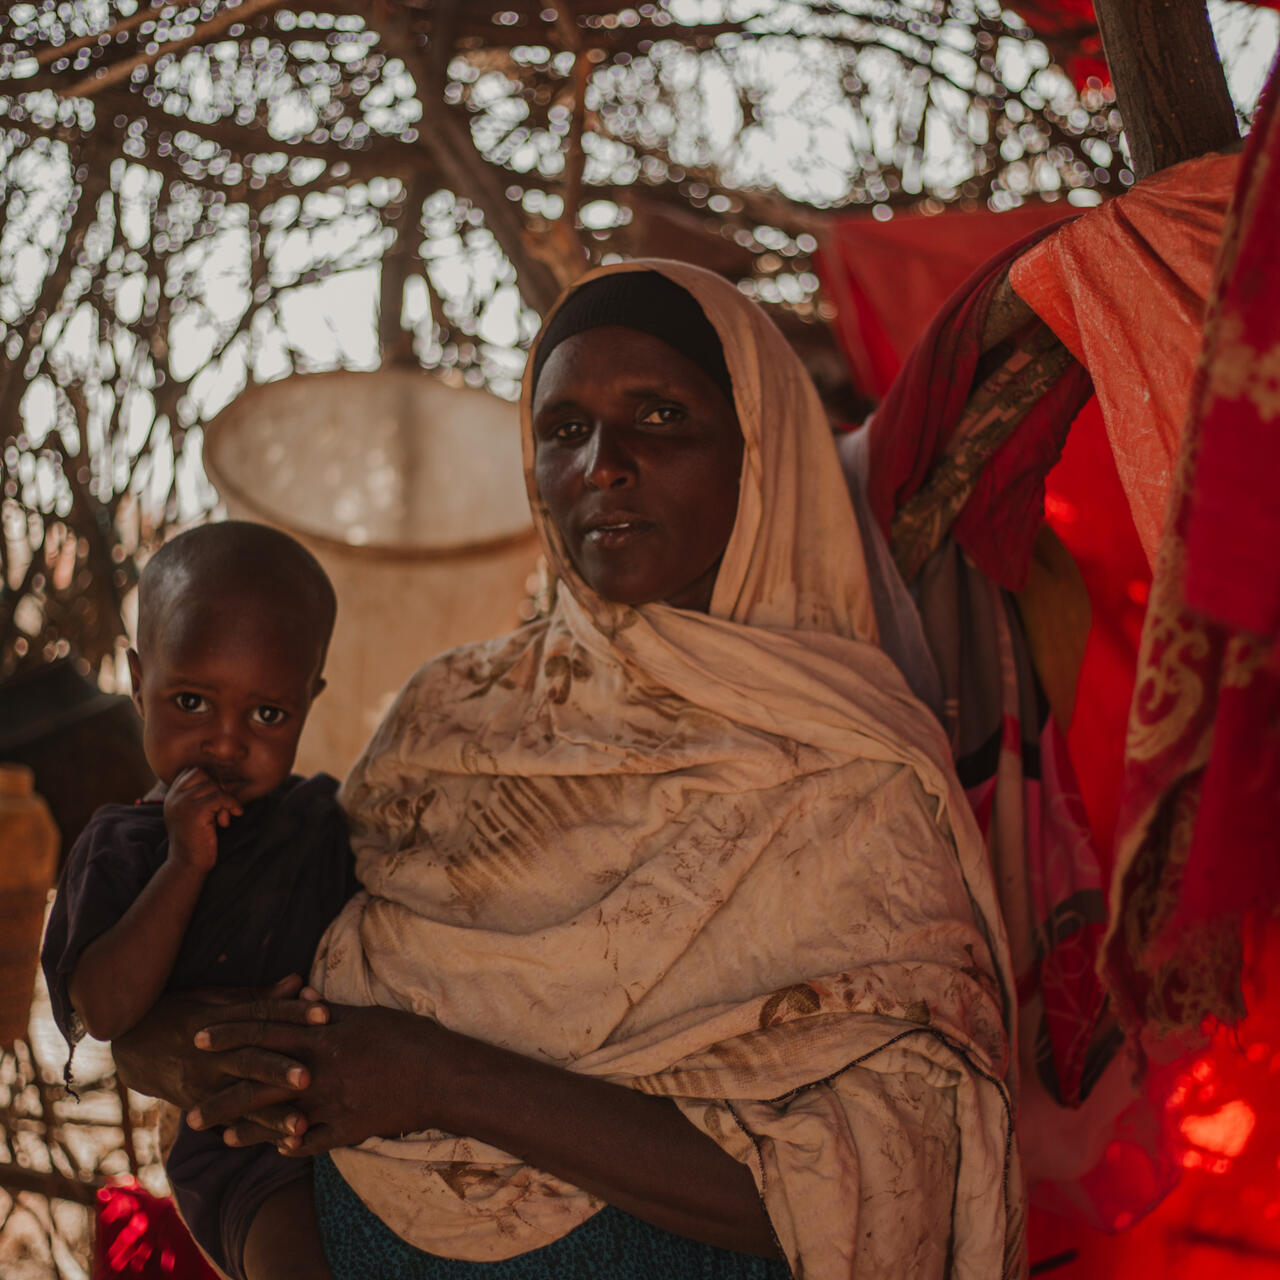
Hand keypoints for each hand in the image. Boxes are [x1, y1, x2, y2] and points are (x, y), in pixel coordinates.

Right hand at [112, 976, 326, 1112]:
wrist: (131, 1044)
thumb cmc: (181, 1011)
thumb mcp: (214, 997)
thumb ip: (259, 996)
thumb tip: (300, 981)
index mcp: (219, 1018)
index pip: (261, 1015)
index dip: (293, 1012)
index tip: (325, 1014)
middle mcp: (211, 1053)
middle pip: (250, 1060)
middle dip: (280, 1069)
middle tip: (310, 1077)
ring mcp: (204, 1083)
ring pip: (242, 1099)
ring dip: (272, 1114)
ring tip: (302, 1126)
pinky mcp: (199, 1106)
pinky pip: (232, 1121)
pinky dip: (257, 1133)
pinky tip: (284, 1144)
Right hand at [164, 766, 242, 870]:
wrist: (188, 864)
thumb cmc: (197, 839)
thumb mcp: (194, 813)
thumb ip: (199, 796)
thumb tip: (221, 779)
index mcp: (171, 796)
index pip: (192, 771)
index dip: (209, 780)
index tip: (217, 797)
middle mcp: (173, 797)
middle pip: (203, 774)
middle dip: (217, 788)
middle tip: (221, 807)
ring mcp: (182, 804)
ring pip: (213, 786)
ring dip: (224, 800)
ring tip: (223, 818)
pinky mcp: (194, 812)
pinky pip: (220, 797)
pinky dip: (232, 804)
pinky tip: (234, 815)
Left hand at [192, 1003, 444, 1154]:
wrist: (441, 1075)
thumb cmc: (407, 1036)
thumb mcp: (366, 1013)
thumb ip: (329, 1007)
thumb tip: (299, 992)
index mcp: (321, 1038)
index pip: (264, 1032)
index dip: (230, 1034)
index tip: (199, 1038)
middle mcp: (318, 1073)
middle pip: (258, 1082)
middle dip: (221, 1095)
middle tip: (190, 1108)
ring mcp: (331, 1105)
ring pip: (276, 1119)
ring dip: (246, 1129)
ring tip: (219, 1136)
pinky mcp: (348, 1129)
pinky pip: (312, 1142)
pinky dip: (291, 1144)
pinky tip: (275, 1148)